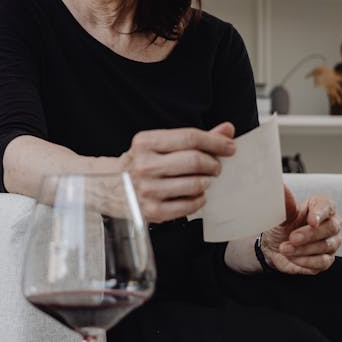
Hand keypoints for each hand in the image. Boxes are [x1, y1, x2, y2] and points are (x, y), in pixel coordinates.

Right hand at [120, 122, 235, 222]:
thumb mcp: (162, 144)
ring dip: (207, 182)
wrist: (111, 187)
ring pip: (195, 184)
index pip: (190, 138)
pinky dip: (199, 200)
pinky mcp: (152, 211)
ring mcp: (147, 190)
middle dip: (213, 164)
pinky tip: (196, 195)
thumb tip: (227, 130)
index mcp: (145, 143)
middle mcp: (144, 165)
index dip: (215, 142)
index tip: (229, 147)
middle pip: (194, 161)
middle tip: (216, 167)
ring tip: (204, 180)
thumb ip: (195, 137)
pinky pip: (189, 206)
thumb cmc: (142, 163)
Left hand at [259, 187, 341, 275]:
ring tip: (284, 248)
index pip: (327, 206)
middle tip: (292, 237)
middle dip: (310, 234)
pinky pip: (322, 262)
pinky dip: (305, 261)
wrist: (274, 246)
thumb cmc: (282, 225)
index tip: (311, 221)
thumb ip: (285, 204)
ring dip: (303, 249)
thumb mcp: (281, 215)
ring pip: (326, 246)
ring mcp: (331, 242)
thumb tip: (282, 189)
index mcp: (321, 206)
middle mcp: (331, 223)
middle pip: (331, 227)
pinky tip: (292, 258)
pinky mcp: (326, 259)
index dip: (320, 213)